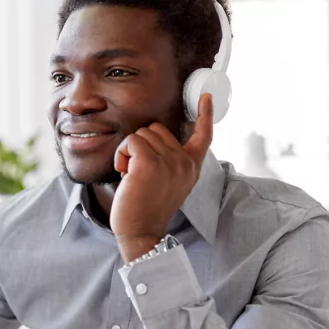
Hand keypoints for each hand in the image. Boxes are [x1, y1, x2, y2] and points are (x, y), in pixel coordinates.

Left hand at [111, 93, 213, 262]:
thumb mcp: (169, 182)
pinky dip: (121, 155)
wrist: (140, 232)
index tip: (207, 96)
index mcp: (192, 167)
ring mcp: (169, 162)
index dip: (205, 114)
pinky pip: (131, 141)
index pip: (204, 136)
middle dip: (142, 146)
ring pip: (142, 134)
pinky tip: (124, 173)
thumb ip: (171, 161)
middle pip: (158, 129)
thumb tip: (154, 137)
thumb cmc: (147, 208)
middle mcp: (185, 163)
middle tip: (139, 171)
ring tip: (131, 175)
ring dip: (129, 152)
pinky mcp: (149, 163)